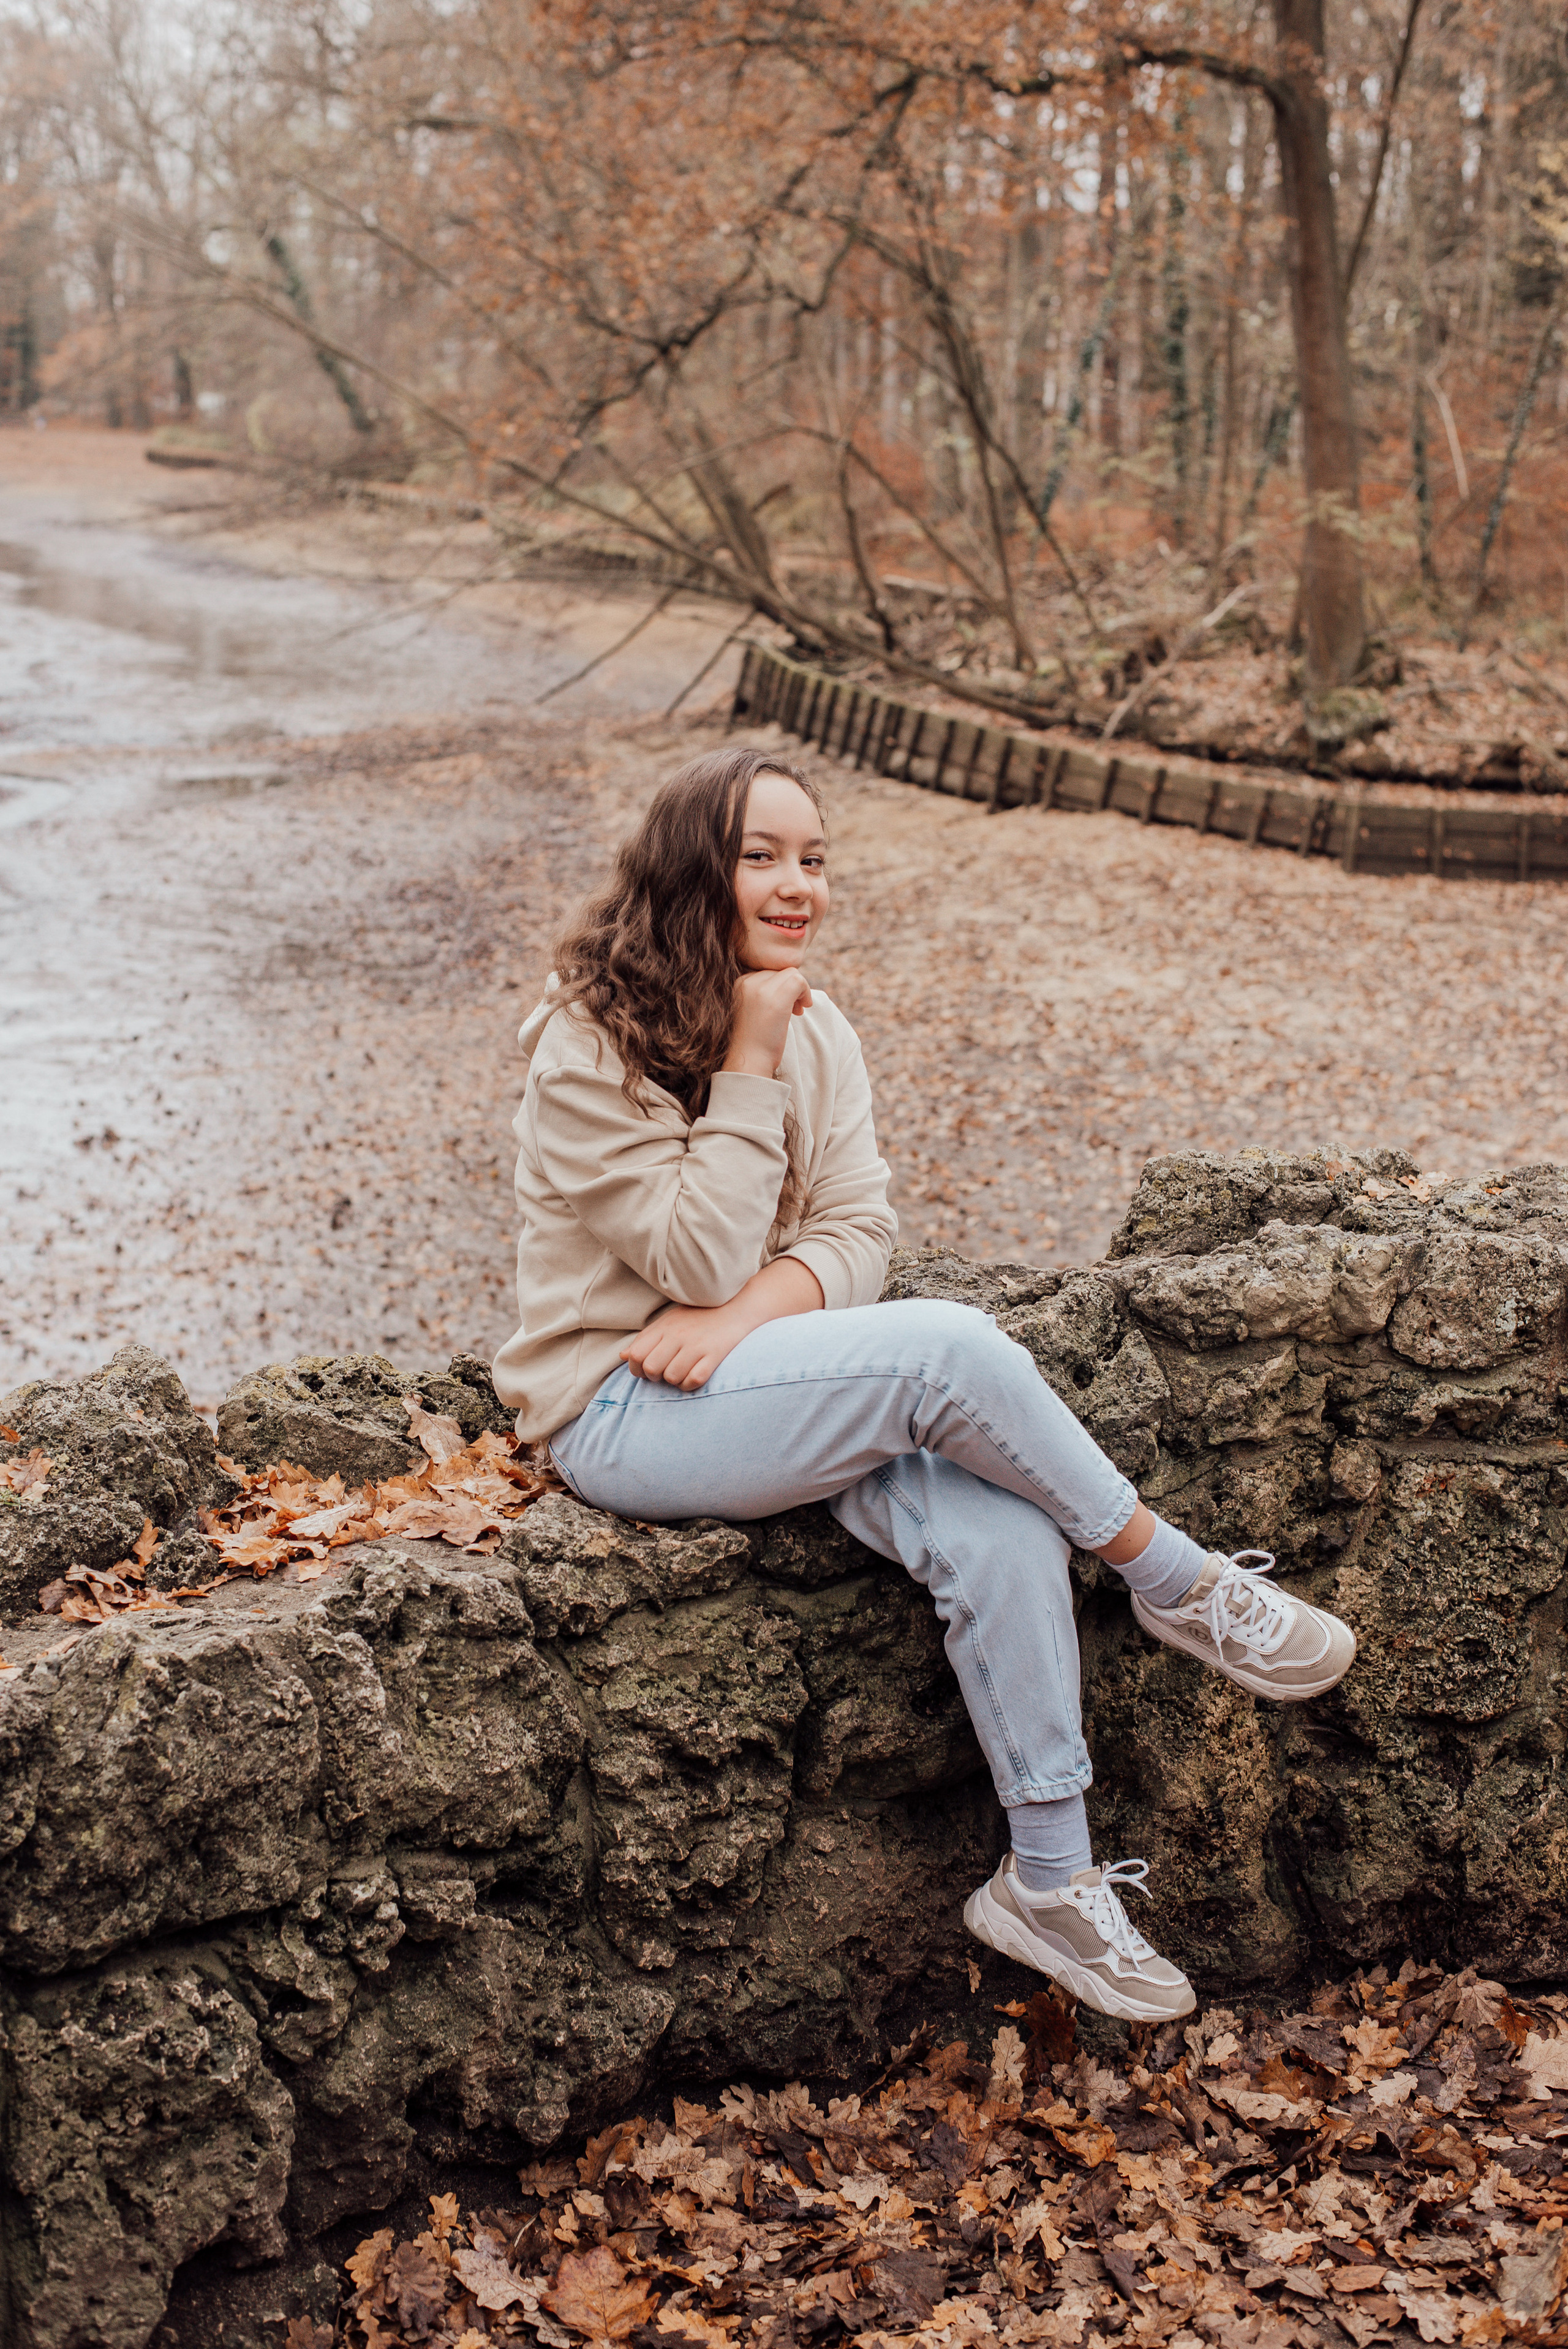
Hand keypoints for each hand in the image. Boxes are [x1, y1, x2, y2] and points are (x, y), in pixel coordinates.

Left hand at [619, 1302, 748, 1389]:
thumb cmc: (699, 1316)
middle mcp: (678, 1335)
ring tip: (682, 1372)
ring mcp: (697, 1345)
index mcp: (664, 1326)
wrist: (736, 1306)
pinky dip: (691, 1384)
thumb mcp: (669, 1321)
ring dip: (675, 1381)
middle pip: (651, 1368)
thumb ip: (646, 1338)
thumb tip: (623, 1356)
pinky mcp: (715, 1354)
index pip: (637, 1354)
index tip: (646, 1369)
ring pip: (672, 1377)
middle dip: (655, 1377)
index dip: (637, 1368)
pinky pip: (694, 1380)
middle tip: (664, 1372)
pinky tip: (694, 1375)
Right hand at [721, 966, 811, 1077]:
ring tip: (798, 1010)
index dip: (781, 986)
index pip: (769, 972)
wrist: (748, 1061)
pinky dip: (806, 993)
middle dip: (792, 988)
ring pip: (792, 973)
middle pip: (781, 971)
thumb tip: (790, 982)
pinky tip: (803, 1009)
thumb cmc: (753, 1041)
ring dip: (800, 990)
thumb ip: (764, 993)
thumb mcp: (753, 1009)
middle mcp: (747, 981)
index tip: (785, 1006)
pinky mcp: (774, 999)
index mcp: (739, 983)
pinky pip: (798, 980)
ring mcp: (760, 989)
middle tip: (795, 1010)